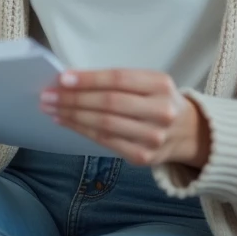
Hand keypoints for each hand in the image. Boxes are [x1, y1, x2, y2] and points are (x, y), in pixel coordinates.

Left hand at [41, 69, 209, 167]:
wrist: (188, 132)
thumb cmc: (157, 101)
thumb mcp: (148, 83)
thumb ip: (116, 82)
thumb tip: (70, 81)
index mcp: (161, 84)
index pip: (119, 79)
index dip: (89, 79)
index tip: (62, 78)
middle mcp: (161, 110)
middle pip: (109, 103)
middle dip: (74, 98)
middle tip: (48, 95)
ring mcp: (153, 137)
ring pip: (105, 124)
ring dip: (73, 115)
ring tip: (51, 108)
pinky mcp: (144, 157)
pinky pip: (106, 142)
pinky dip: (82, 131)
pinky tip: (66, 122)